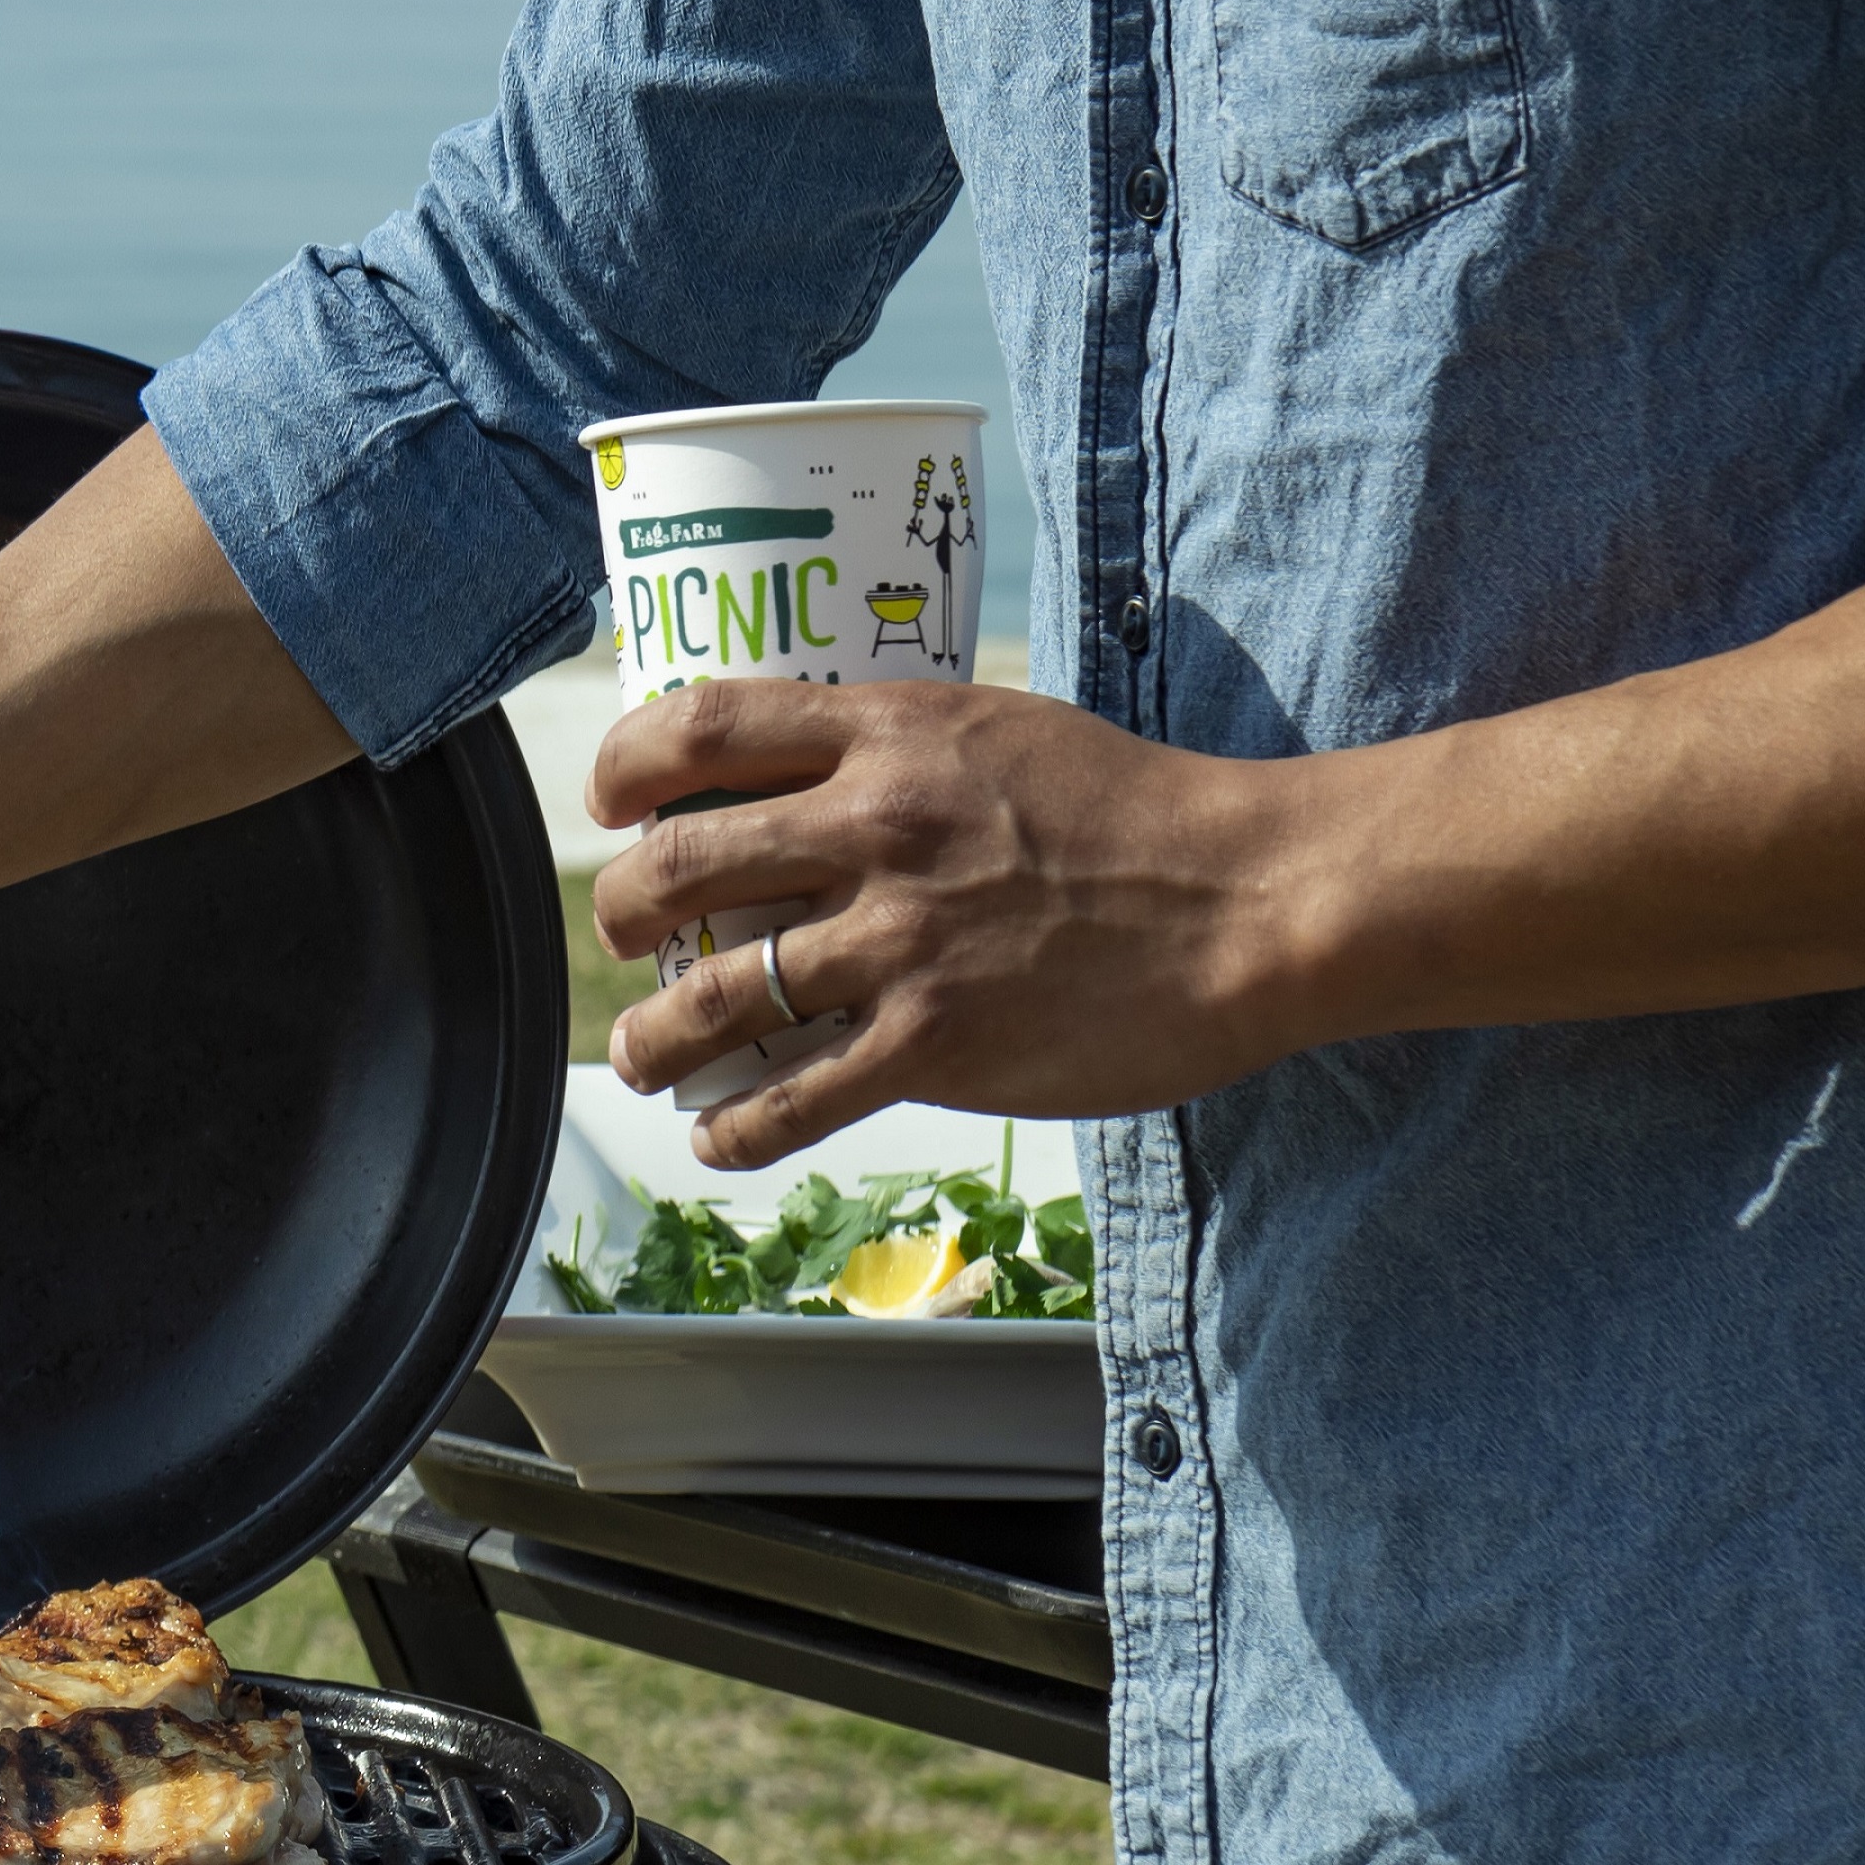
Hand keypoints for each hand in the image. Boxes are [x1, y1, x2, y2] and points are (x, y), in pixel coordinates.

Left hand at [586, 676, 1306, 1167]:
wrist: (1252, 902)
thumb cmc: (1137, 815)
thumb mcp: (1002, 733)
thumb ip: (895, 751)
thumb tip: (800, 780)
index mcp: (891, 738)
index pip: (703, 727)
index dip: (627, 766)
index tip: (612, 803)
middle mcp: (877, 832)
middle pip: (677, 866)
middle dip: (621, 913)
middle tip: (624, 939)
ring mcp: (901, 944)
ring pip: (710, 997)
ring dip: (651, 1038)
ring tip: (644, 1056)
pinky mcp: (935, 1044)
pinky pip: (789, 1101)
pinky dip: (733, 1130)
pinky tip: (721, 1136)